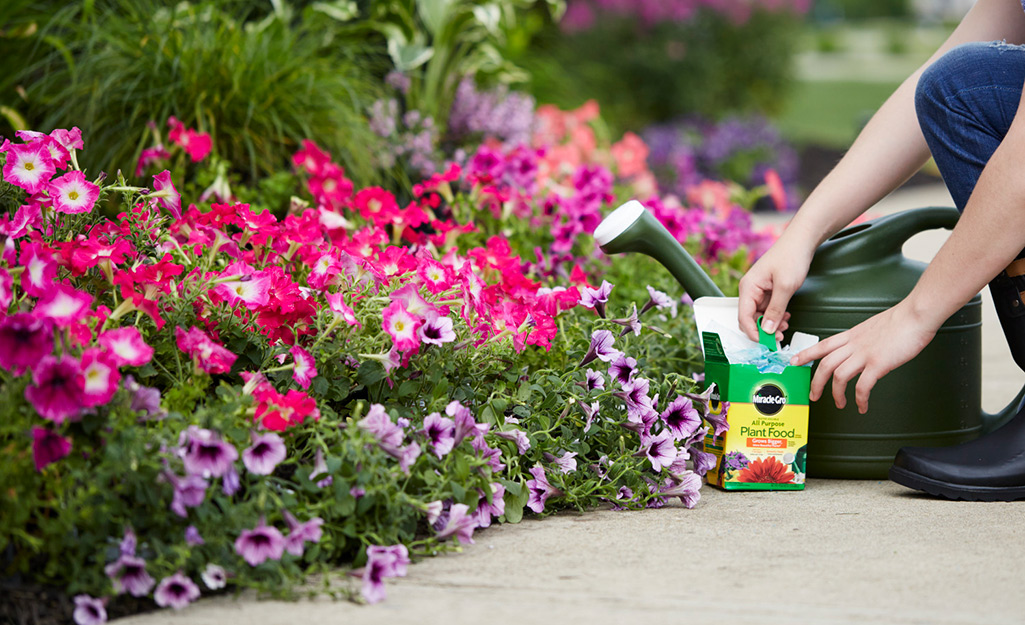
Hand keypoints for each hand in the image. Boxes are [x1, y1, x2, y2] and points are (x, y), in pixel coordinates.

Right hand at [737, 242, 811, 341]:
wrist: (801, 241)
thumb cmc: (791, 257)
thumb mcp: (785, 286)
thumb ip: (776, 310)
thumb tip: (767, 330)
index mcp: (748, 288)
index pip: (743, 317)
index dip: (753, 332)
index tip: (766, 343)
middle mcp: (750, 290)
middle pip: (749, 318)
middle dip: (763, 330)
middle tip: (779, 337)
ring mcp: (759, 291)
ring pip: (759, 316)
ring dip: (771, 324)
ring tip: (786, 326)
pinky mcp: (768, 291)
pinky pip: (767, 309)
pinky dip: (776, 316)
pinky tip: (786, 317)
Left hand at [790, 302, 937, 413]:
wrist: (916, 315)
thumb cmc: (900, 320)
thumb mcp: (872, 327)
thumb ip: (862, 339)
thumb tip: (860, 348)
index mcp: (851, 335)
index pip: (822, 345)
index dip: (806, 354)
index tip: (795, 362)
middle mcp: (854, 345)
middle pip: (825, 364)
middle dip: (816, 382)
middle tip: (813, 395)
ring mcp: (865, 354)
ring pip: (839, 376)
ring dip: (836, 394)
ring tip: (840, 404)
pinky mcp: (879, 364)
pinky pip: (863, 386)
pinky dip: (860, 399)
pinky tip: (862, 406)